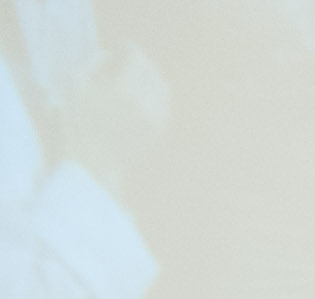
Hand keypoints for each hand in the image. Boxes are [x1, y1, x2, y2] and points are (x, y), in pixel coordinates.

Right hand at [61, 48, 167, 187]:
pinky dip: (158, 94)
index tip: (124, 46)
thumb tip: (109, 54)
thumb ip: (92, 63)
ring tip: (139, 75)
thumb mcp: (75, 86)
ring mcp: (155, 118)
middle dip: (141, 61)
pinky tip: (146, 93)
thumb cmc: (78, 122)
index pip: (137, 60)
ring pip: (163, 87)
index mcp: (123, 91)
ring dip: (152, 76)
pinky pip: (166, 104)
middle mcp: (145, 104)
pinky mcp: (160, 130)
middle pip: (152, 71)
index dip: (130, 49)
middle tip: (131, 58)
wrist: (94, 161)